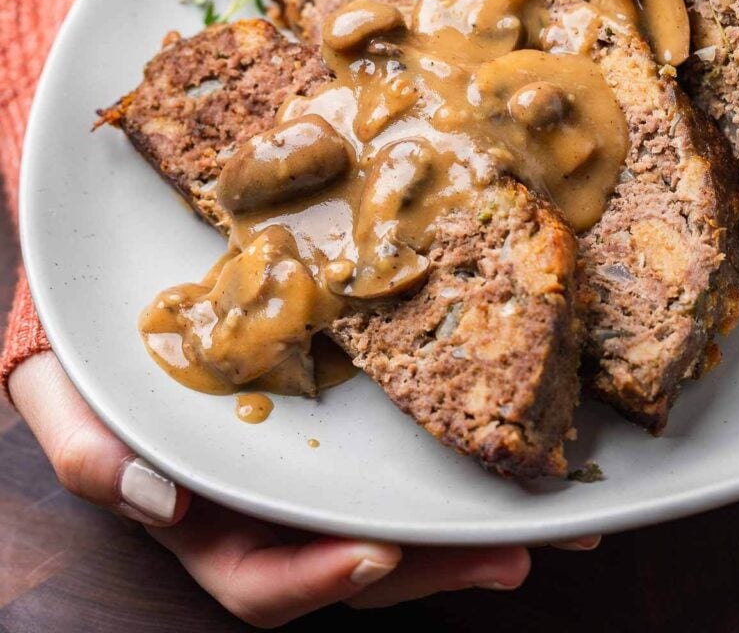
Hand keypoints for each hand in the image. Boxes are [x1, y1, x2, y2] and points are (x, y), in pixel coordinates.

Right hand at [9, 352, 598, 626]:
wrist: (115, 296)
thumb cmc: (85, 348)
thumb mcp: (61, 395)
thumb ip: (89, 452)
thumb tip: (159, 497)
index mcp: (202, 512)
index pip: (259, 577)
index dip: (316, 580)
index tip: (378, 559)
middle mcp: (265, 502)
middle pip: (351, 558)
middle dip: (431, 567)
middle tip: (510, 553)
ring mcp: (306, 465)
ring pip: (386, 516)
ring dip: (460, 528)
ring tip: (538, 523)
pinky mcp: (335, 421)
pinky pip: (390, 456)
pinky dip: (445, 465)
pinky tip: (495, 448)